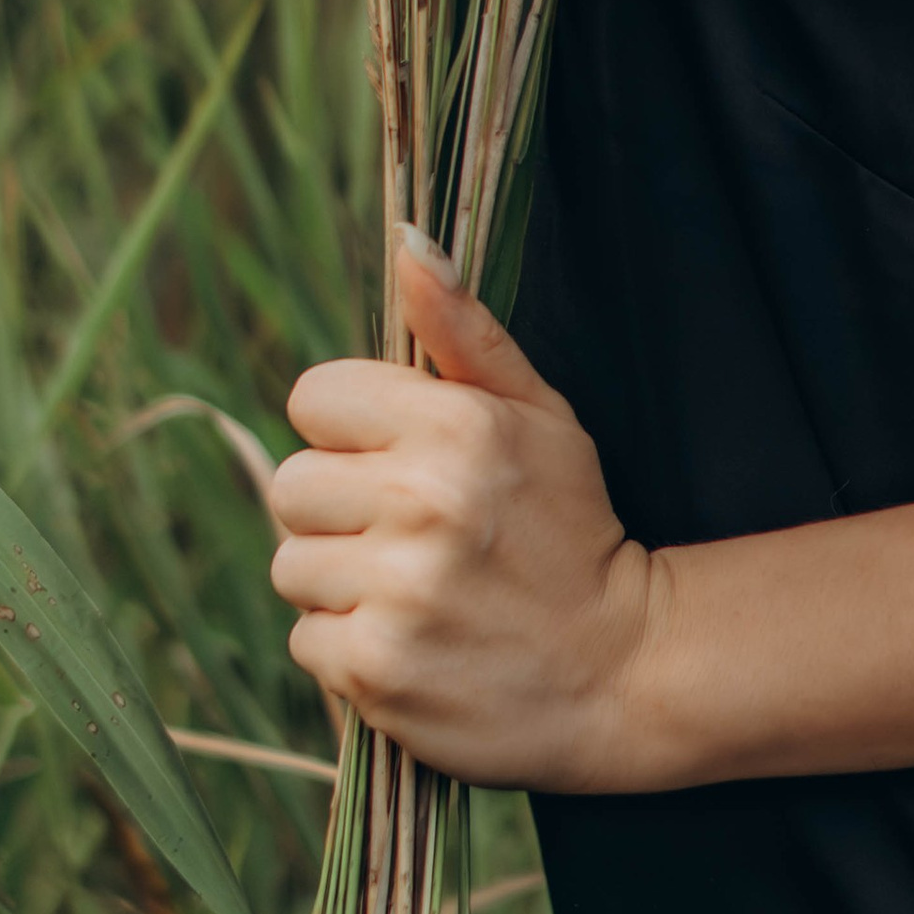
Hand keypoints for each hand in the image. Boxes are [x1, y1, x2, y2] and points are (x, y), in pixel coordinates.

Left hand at [269, 231, 661, 791]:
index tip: (397, 459)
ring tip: (413, 590)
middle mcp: (420, 504)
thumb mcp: (539, 415)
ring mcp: (397, 592)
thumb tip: (406, 241)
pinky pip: (306, 641)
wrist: (622, 671)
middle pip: (290, 486)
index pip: (314, 397)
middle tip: (407, 534)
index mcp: (455, 428)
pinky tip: (413, 640)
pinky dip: (349, 647)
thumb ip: (463, 331)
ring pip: (291, 567)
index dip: (350, 429)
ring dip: (339, 582)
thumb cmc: (571, 528)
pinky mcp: (377, 670)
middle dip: (338, 509)